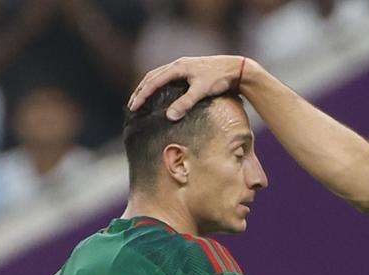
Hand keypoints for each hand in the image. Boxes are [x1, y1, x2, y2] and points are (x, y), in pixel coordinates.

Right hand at [129, 55, 250, 119]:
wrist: (236, 69)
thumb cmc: (220, 79)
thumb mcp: (201, 91)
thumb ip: (185, 103)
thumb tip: (169, 116)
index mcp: (177, 67)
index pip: (153, 82)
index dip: (141, 95)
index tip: (133, 107)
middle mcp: (178, 65)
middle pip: (152, 77)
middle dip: (140, 91)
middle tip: (132, 105)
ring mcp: (183, 66)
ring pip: (159, 75)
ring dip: (148, 87)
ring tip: (141, 99)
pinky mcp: (189, 71)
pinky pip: (168, 77)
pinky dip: (159, 85)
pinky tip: (159, 94)